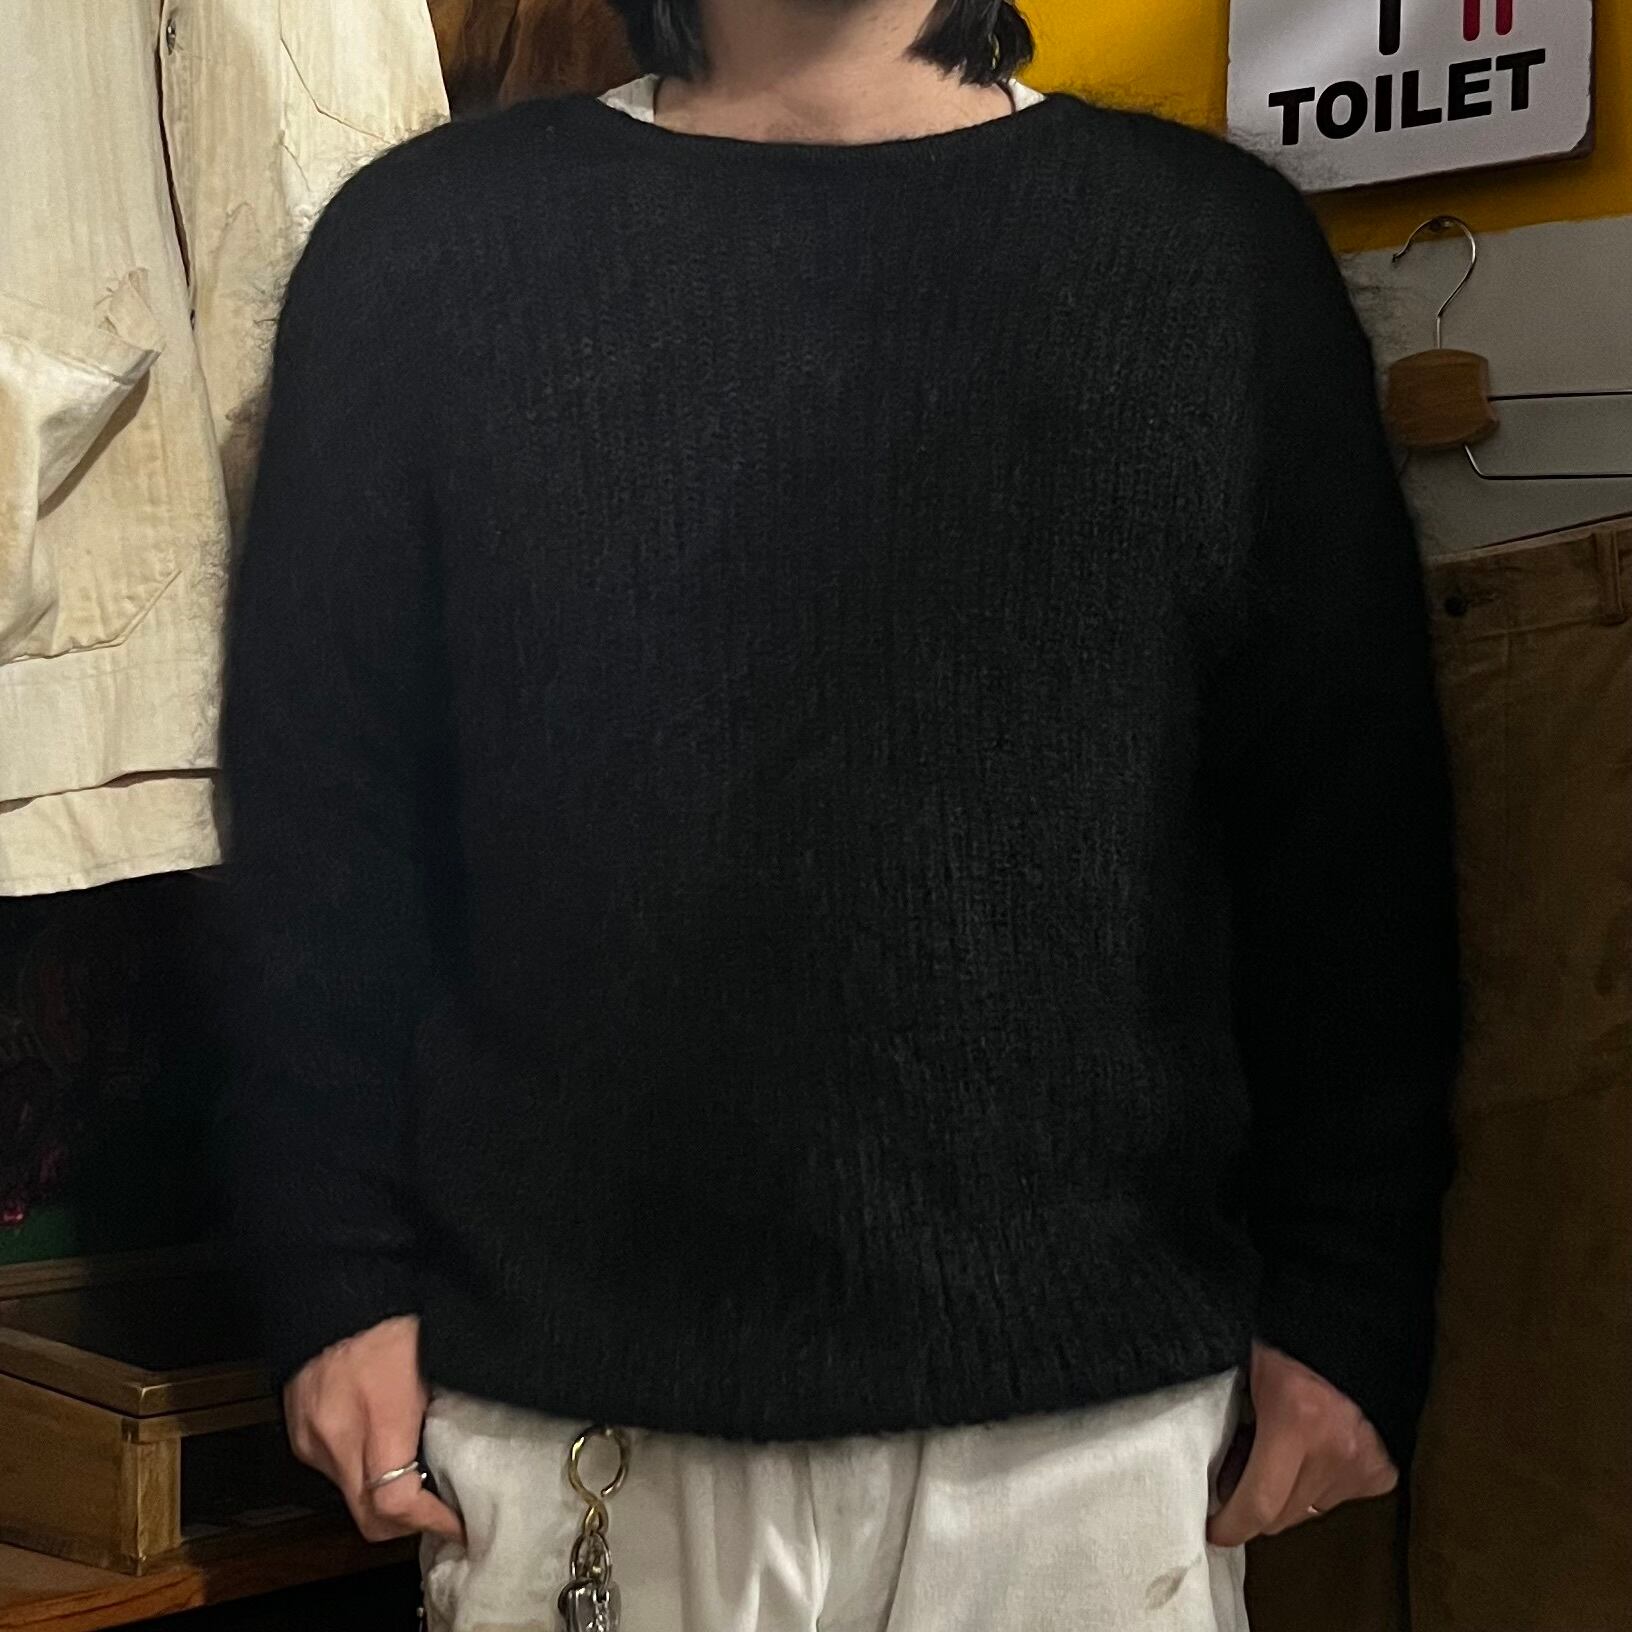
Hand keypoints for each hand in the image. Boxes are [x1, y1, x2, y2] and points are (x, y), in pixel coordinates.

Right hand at [285, 1314, 464, 1543]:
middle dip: (406, 1525)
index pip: (397, 1500)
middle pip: (369, 1518)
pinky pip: (330, 1466)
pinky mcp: (297, 1429)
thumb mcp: (433, 1359)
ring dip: (380, 1495)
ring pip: (349, 1494)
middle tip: (439, 1513)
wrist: (333, 1280)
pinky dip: (356, 1467)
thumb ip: (440, 1411)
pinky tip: (379, 1444)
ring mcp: (311, 1435)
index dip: (432, 1522)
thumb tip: (460, 1451)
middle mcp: (338, 1434)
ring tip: (413, 1473)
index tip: (458, 1523)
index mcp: (380, 1411)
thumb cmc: (391, 1309)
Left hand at [1207, 1342, 1396, 1546]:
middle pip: (1284, 1516)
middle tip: (1239, 1481)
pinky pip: (1342, 1497)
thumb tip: (1226, 1479)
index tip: (1214, 1530)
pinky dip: (1323, 1484)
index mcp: (1294, 1422)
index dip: (1231, 1525)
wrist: (1355, 1326)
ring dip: (1291, 1494)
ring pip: (1311, 1510)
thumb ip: (1240, 1428)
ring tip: (1282, 1454)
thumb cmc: (1290, 1340)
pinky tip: (1316, 1450)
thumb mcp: (1252, 1376)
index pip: (1258, 1503)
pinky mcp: (1384, 1472)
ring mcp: (1363, 1465)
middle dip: (1255, 1509)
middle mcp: (1333, 1452)